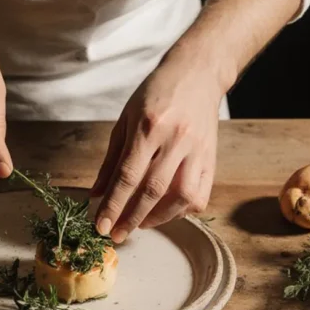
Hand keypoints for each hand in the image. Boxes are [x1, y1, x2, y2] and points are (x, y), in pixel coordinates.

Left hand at [91, 59, 221, 241]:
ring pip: (180, 197)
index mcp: (148, 126)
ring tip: (139, 225)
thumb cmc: (156, 93)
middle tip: (116, 235)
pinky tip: (166, 212)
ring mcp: (198, 149)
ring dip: (158, 218)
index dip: (113, 204)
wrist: (197, 73)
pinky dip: (182, 211)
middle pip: (152, 190)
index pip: (128, 175)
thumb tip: (97, 193)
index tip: (101, 225)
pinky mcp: (212, 157)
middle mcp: (175, 139)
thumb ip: (111, 159)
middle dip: (131, 218)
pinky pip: (200, 194)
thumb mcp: (125, 118)